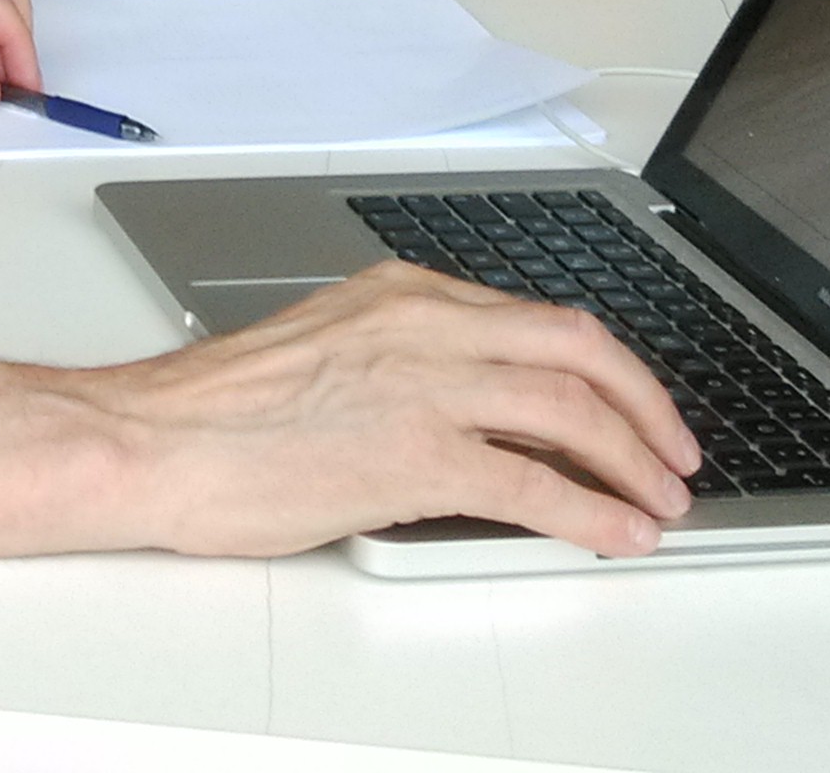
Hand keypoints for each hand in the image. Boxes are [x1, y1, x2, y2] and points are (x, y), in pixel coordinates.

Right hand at [100, 260, 700, 559]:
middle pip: (579, 349)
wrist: (151, 441)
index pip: (541, 318)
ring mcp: (423, 387)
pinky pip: (534, 484)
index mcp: (405, 294)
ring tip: (663, 502)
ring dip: (635, 461)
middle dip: (648, 405)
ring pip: (572, 410)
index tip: (637, 406)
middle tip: (678, 452)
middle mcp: (425, 325)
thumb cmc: (216, 411)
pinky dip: (592, 513)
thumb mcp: (331, 351)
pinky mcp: (414, 455)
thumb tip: (478, 414)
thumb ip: (409, 363)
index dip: (610, 368)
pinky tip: (617, 535)